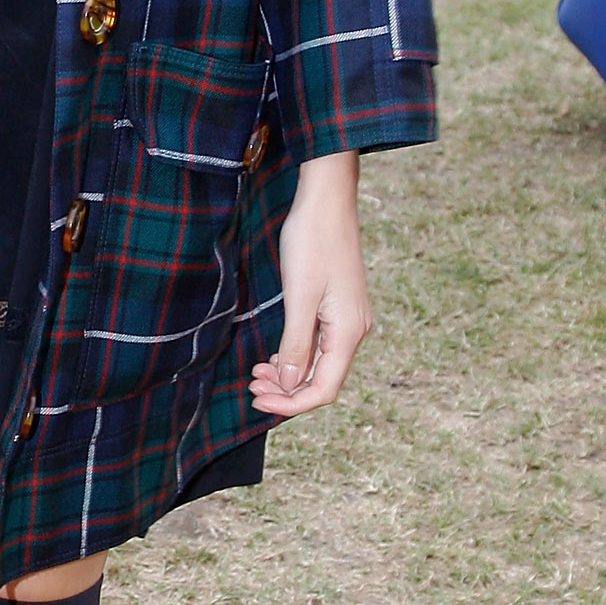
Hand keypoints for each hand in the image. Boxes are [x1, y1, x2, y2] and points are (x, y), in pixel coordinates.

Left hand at [249, 148, 371, 417]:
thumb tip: (291, 384)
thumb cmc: (312, 242)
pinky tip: (275, 355)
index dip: (291, 403)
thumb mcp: (299, 297)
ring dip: (289, 374)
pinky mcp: (338, 307)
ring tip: (258, 372)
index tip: (257, 399)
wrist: (326, 201)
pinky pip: (319, 345)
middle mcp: (354, 331)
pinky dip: (296, 355)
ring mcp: (347, 319)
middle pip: (322, 380)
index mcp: (348, 332)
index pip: (324, 389)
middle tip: (251, 386)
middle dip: (286, 390)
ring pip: (320, 364)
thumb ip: (296, 344)